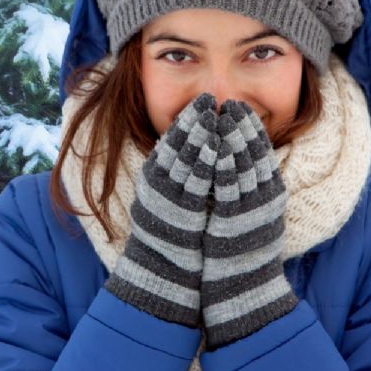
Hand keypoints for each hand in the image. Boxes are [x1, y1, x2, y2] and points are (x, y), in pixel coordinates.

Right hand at [104, 93, 218, 326]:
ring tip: (214, 115)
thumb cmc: (172, 233)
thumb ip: (180, 172)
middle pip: (177, 144)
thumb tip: (200, 146)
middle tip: (209, 98)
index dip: (187, 118)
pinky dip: (205, 162)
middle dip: (194, 119)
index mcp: (154, 177)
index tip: (202, 100)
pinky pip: (195, 182)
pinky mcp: (182, 213)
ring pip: (184, 159)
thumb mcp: (171, 196)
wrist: (163, 271)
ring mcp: (168, 197)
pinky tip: (217, 147)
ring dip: (200, 135)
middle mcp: (157, 184)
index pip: (171, 140)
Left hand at [201, 100, 297, 349]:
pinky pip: (228, 184)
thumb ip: (254, 188)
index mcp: (273, 192)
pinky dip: (221, 162)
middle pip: (255, 152)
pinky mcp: (235, 218)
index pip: (264, 151)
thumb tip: (243, 163)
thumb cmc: (246, 251)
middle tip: (230, 103)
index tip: (241, 108)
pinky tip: (213, 146)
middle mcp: (267, 196)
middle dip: (242, 125)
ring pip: (243, 163)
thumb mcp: (258, 214)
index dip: (252, 128)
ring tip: (220, 115)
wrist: (244, 286)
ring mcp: (252, 207)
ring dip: (231, 137)